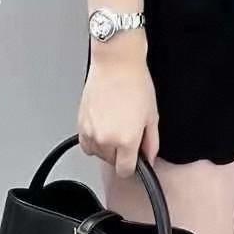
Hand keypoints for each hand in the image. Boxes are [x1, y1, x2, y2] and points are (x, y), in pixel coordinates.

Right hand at [77, 35, 158, 177]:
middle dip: (120, 153)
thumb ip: (152, 142)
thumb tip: (149, 157)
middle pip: (111, 162)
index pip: (125, 170)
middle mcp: (106, 140)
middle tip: (127, 132)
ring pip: (98, 154)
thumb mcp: (152, 116)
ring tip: (114, 125)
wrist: (116, 63)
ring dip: (106, 146)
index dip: (132, 166)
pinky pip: (86, 144)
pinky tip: (103, 126)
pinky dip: (94, 140)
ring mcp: (91, 133)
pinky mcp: (81, 124)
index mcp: (126, 141)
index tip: (134, 160)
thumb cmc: (134, 83)